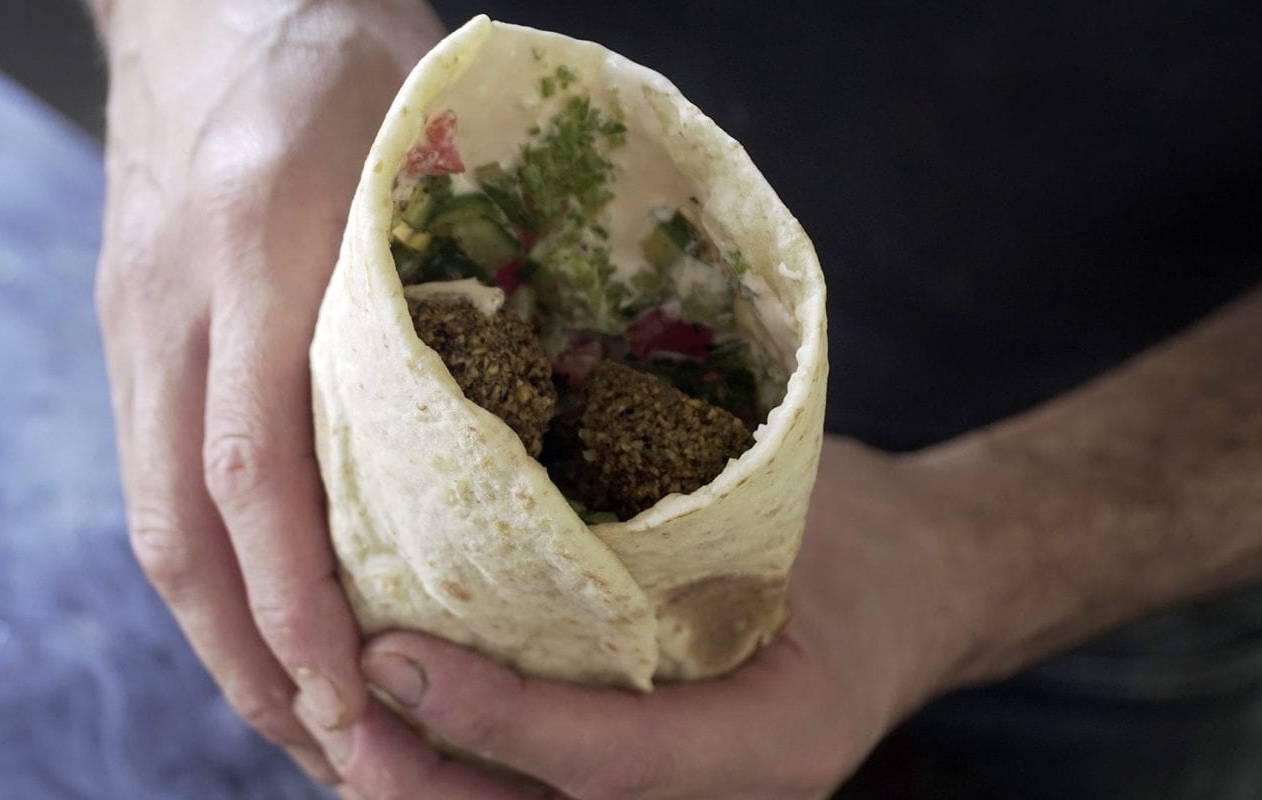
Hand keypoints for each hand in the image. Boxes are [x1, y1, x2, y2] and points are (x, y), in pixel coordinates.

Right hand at [92, 0, 443, 783]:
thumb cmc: (340, 53)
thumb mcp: (417, 133)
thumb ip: (442, 265)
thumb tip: (508, 410)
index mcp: (261, 248)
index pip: (259, 465)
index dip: (298, 599)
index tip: (355, 696)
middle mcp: (176, 304)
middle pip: (185, 530)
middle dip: (255, 664)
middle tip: (340, 758)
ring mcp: (139, 323)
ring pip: (159, 521)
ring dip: (225, 641)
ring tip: (305, 727)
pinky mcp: (134, 332)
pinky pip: (158, 478)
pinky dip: (211, 575)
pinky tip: (264, 624)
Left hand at [332, 437, 993, 797]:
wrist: (926, 587)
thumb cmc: (864, 535)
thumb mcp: (791, 514)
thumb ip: (678, 525)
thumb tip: (518, 474)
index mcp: (778, 740)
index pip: (610, 761)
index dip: (493, 716)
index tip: (391, 654)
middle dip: (421, 779)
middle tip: (335, 697)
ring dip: (426, 782)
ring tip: (345, 709)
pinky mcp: (664, 787)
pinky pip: (543, 799)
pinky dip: (468, 763)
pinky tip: (404, 708)